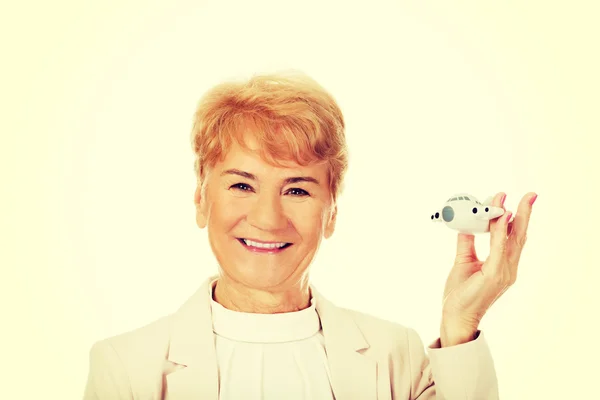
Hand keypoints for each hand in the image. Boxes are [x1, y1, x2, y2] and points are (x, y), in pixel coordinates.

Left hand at [439, 191, 537, 345]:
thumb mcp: (463, 260)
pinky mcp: (495, 275)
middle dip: (524, 213)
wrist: (455, 316)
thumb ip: (467, 242)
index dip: (514, 218)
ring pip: (511, 239)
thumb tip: (467, 223)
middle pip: (519, 236)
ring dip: (510, 217)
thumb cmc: (460, 293)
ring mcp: (504, 272)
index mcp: (503, 265)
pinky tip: (500, 219)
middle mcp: (508, 268)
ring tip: (509, 200)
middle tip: (529, 194)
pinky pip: (498, 248)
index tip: (511, 201)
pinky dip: (500, 232)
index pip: (513, 237)